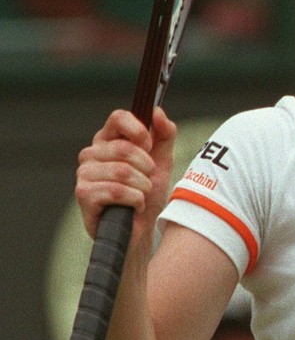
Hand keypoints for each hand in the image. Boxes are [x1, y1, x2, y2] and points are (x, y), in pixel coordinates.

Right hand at [75, 107, 176, 242]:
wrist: (143, 227)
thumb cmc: (149, 192)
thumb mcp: (163, 160)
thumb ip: (164, 134)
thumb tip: (157, 112)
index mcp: (108, 140)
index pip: (118, 117)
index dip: (139, 130)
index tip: (150, 145)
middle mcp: (92, 153)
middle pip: (124, 147)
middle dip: (146, 167)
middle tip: (148, 179)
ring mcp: (84, 174)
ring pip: (122, 171)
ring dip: (143, 187)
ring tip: (142, 194)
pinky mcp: (84, 195)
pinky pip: (117, 191)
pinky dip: (135, 200)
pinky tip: (134, 206)